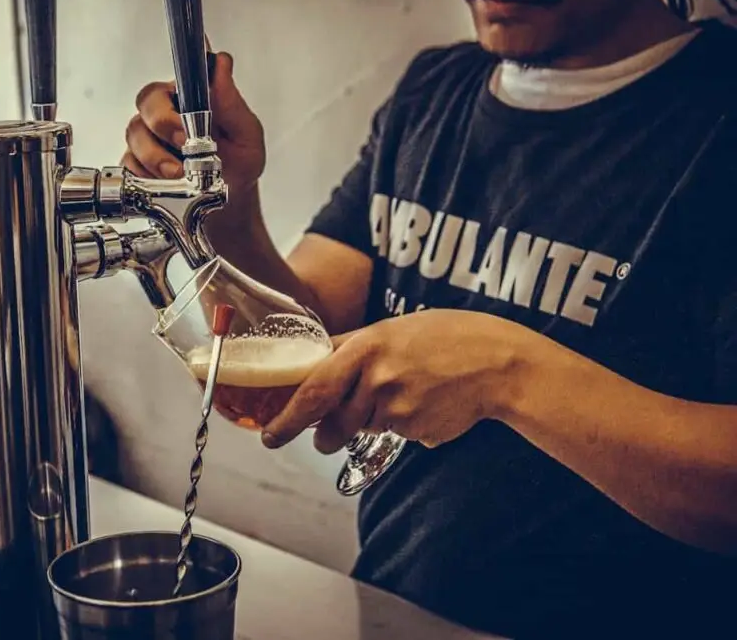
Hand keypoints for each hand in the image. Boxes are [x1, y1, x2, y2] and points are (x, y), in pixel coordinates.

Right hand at [121, 51, 265, 200]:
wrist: (230, 204)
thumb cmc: (239, 166)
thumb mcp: (246, 135)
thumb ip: (232, 102)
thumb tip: (222, 63)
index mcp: (191, 99)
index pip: (172, 80)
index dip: (173, 93)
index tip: (187, 118)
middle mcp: (166, 113)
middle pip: (147, 103)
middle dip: (163, 125)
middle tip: (185, 146)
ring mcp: (149, 138)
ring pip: (135, 134)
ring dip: (156, 155)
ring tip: (179, 173)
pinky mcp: (137, 163)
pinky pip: (128, 162)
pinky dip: (146, 174)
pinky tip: (166, 182)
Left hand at [261, 310, 534, 452]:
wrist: (497, 362)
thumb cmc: (443, 337)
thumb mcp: (390, 329)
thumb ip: (349, 348)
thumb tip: (313, 364)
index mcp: (364, 348)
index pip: (312, 389)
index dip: (286, 416)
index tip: (269, 433)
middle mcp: (376, 379)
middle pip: (330, 423)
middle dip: (315, 436)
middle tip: (312, 439)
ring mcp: (397, 408)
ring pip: (361, 429)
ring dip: (365, 422)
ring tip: (396, 395)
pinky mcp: (415, 430)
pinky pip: (393, 435)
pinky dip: (400, 424)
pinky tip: (423, 401)